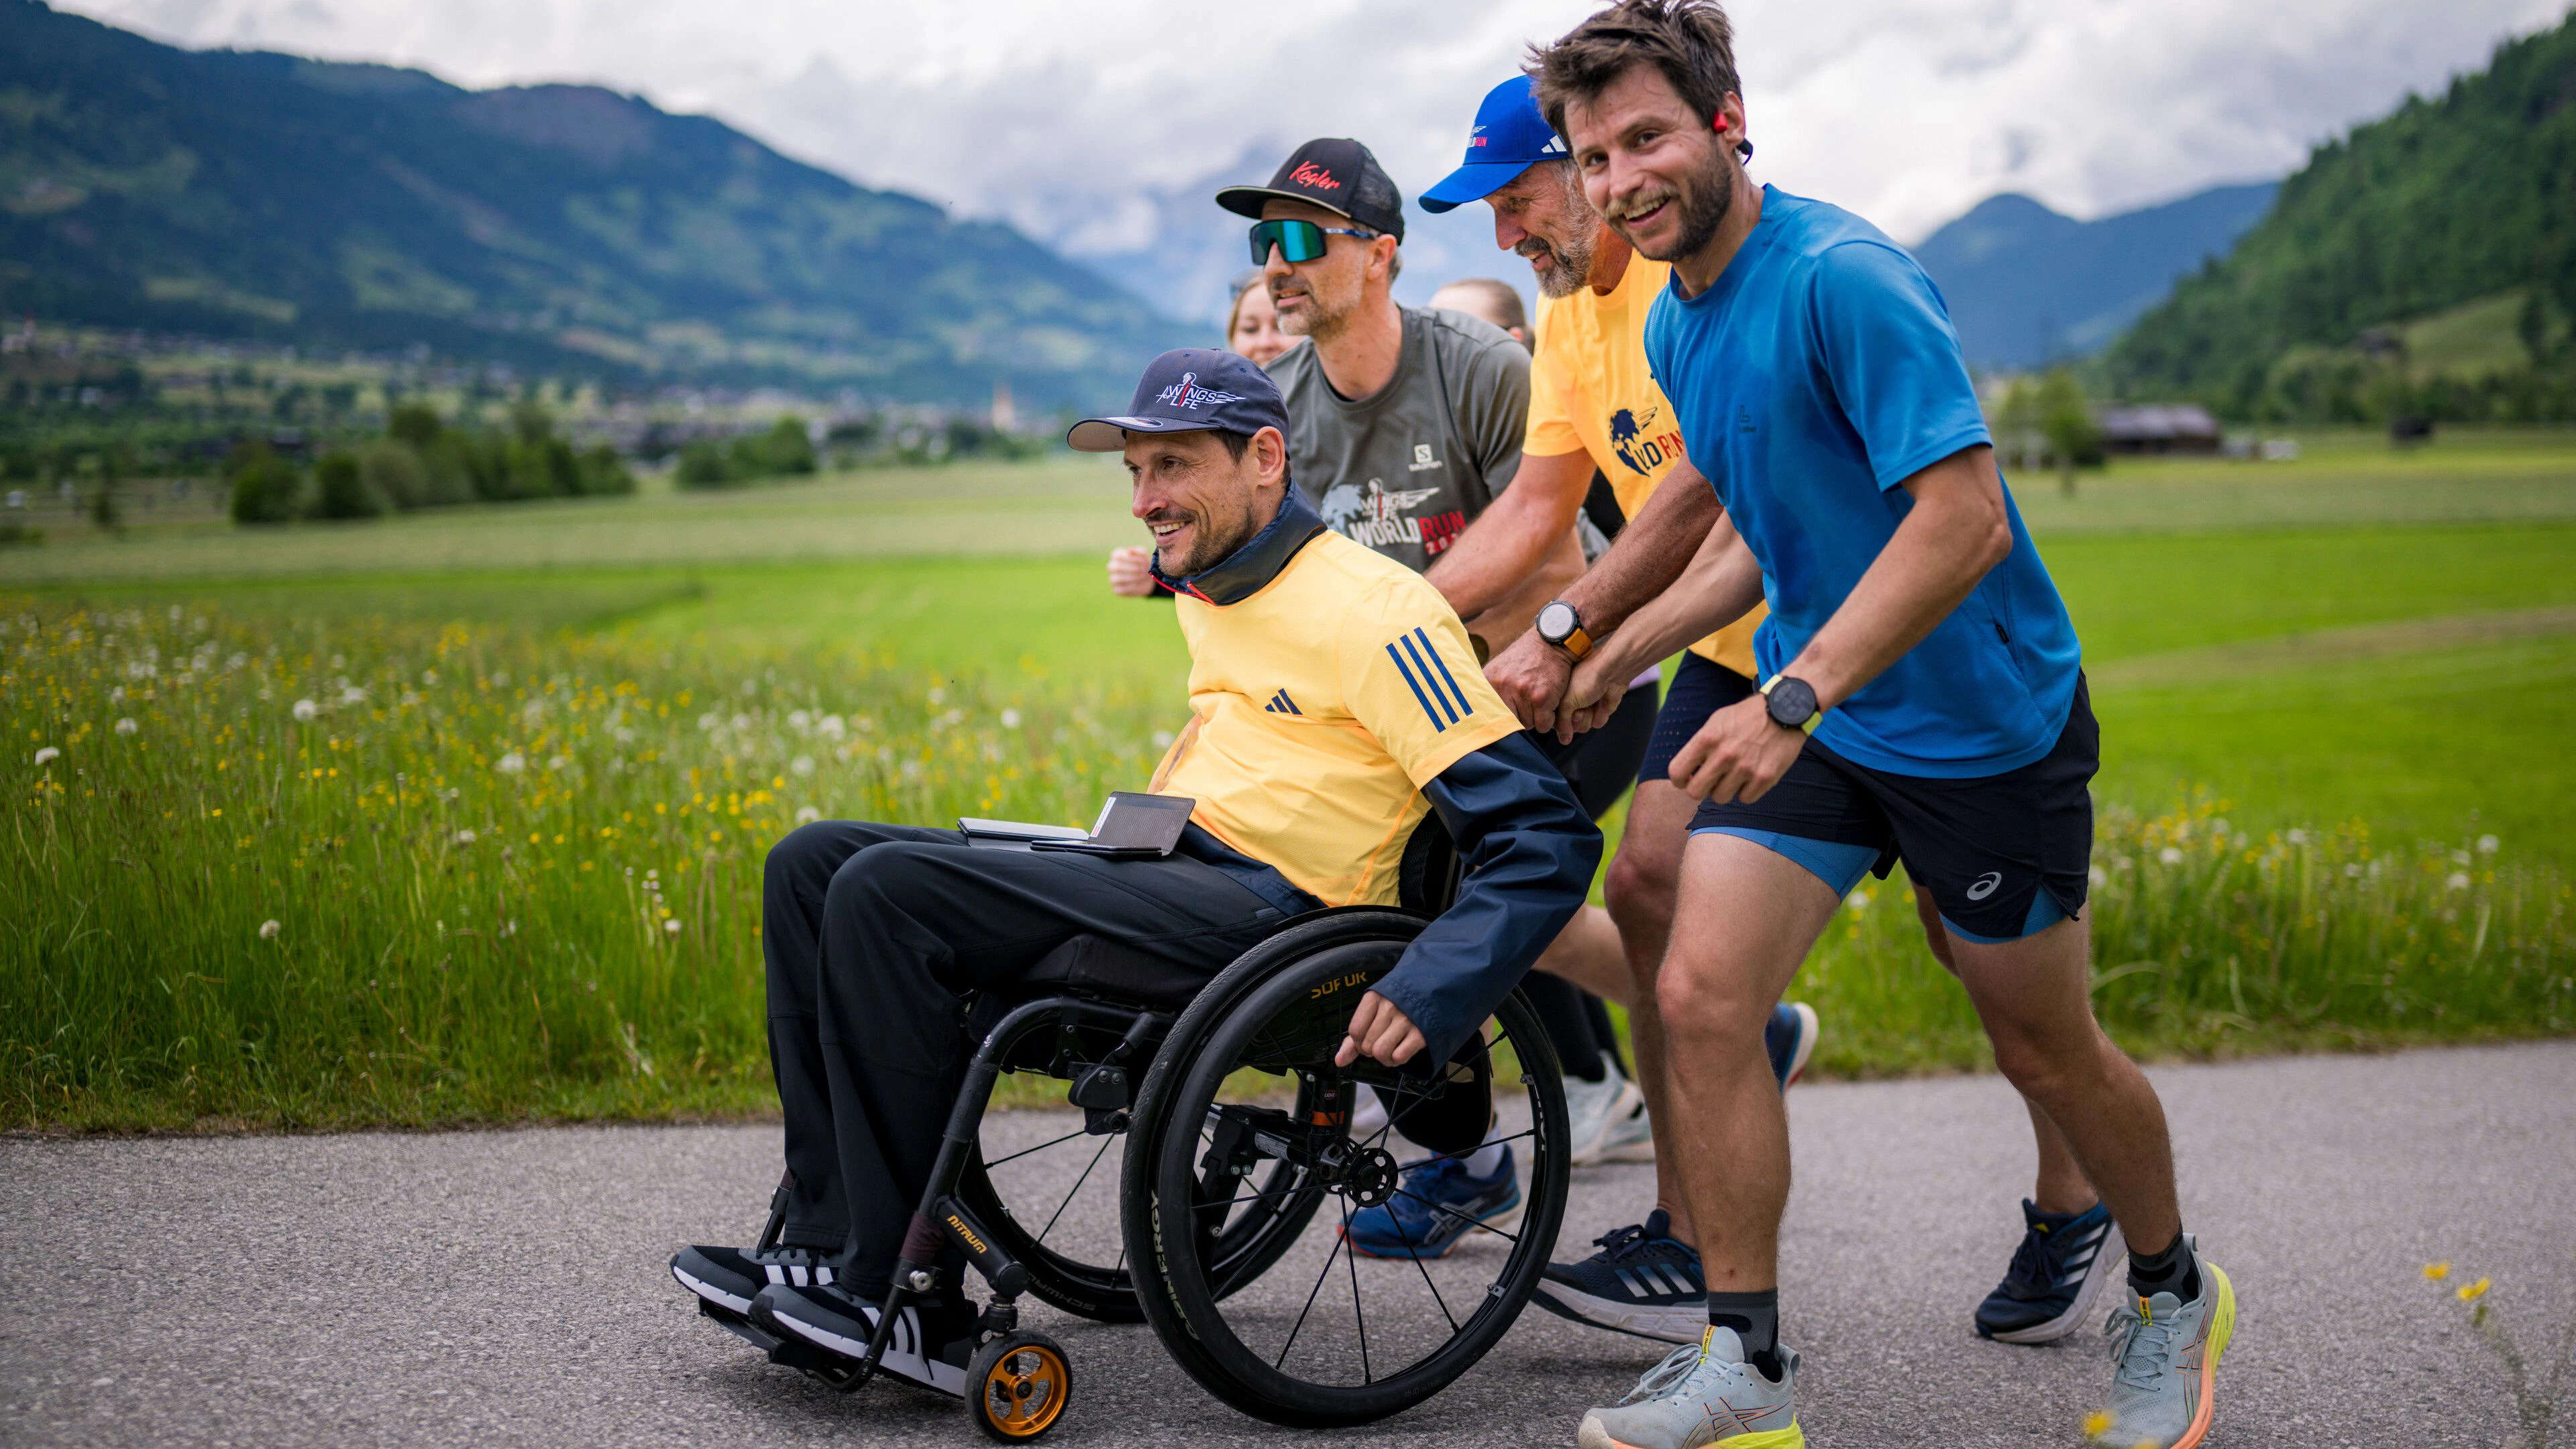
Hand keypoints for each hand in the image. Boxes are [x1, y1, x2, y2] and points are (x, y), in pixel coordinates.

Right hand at [1106, 546, 1155, 597]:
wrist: (1149, 579)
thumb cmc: (1144, 565)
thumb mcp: (1145, 556)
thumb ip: (1139, 551)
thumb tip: (1130, 550)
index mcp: (1117, 556)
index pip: (1115, 555)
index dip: (1128, 558)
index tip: (1141, 560)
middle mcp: (1113, 567)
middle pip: (1114, 567)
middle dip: (1130, 568)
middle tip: (1142, 569)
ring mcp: (1113, 579)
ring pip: (1115, 579)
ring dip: (1130, 578)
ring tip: (1141, 576)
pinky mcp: (1116, 590)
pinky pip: (1119, 589)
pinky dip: (1129, 587)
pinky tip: (1138, 584)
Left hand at [1335, 990, 1426, 1067]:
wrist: (1433, 989)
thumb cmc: (1400, 1001)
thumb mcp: (1375, 1009)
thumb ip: (1356, 1034)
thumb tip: (1340, 1060)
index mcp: (1374, 998)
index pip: (1354, 1031)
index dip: (1357, 1042)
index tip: (1365, 1040)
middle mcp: (1389, 1007)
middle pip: (1366, 1045)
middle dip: (1371, 1050)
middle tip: (1382, 1041)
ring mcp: (1406, 1020)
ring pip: (1381, 1053)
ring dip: (1384, 1058)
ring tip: (1390, 1049)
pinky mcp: (1421, 1033)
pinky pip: (1399, 1057)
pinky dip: (1397, 1060)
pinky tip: (1401, 1050)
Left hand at [1485, 630, 1572, 735]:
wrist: (1551, 642)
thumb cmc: (1527, 657)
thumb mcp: (1499, 667)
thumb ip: (1490, 690)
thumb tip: (1483, 718)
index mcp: (1488, 680)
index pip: (1489, 716)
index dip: (1500, 720)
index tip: (1505, 719)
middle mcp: (1501, 687)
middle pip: (1510, 722)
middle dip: (1520, 717)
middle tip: (1528, 700)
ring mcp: (1521, 692)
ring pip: (1528, 724)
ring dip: (1536, 717)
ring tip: (1539, 696)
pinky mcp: (1541, 698)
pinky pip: (1544, 725)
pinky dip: (1549, 719)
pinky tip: (1549, 701)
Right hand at [1561, 654, 1632, 738]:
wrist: (1611, 672)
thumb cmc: (1586, 679)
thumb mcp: (1566, 701)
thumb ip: (1561, 722)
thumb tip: (1563, 739)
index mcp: (1559, 699)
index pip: (1556, 722)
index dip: (1562, 721)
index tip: (1567, 711)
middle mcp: (1572, 704)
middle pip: (1571, 727)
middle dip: (1578, 718)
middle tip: (1581, 706)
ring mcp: (1587, 708)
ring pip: (1585, 727)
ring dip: (1590, 715)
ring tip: (1593, 699)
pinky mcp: (1600, 710)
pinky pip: (1597, 723)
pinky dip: (1601, 713)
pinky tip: (1602, 701)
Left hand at [1667, 695, 1806, 803]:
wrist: (1785, 710)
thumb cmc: (1747, 716)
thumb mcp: (1717, 721)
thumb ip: (1700, 745)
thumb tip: (1688, 771)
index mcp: (1707, 738)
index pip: (1677, 771)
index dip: (1680, 780)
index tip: (1687, 779)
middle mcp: (1724, 755)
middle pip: (1695, 792)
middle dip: (1701, 788)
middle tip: (1711, 781)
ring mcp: (1745, 768)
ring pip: (1720, 798)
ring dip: (1725, 789)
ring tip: (1735, 775)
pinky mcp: (1764, 778)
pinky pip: (1745, 799)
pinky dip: (1747, 791)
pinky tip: (1751, 777)